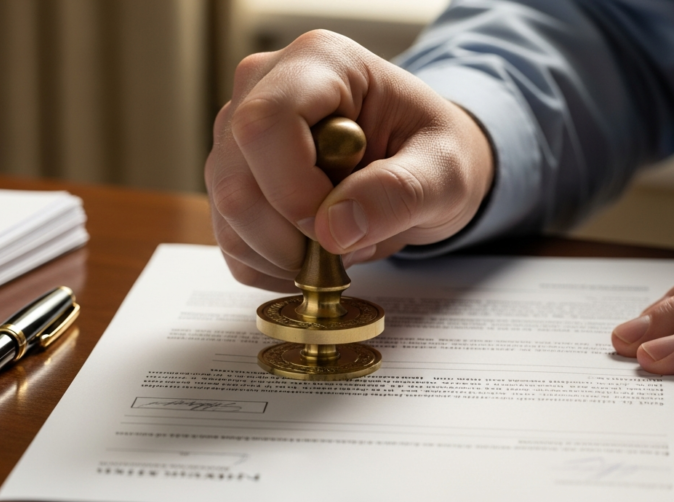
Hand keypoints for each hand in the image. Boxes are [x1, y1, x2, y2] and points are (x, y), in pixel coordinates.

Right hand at [205, 30, 493, 291]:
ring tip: (340, 239)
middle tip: (351, 242)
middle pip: (234, 182)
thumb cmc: (433, 150)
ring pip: (227, 218)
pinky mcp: (228, 180)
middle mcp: (259, 90)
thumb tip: (333, 231)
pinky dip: (272, 266)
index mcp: (317, 62)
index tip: (340, 227)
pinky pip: (230, 243)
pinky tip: (313, 250)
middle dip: (291, 238)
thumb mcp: (446, 170)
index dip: (293, 191)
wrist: (421, 162)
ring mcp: (234, 137)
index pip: (265, 124)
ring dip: (285, 255)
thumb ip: (400, 192)